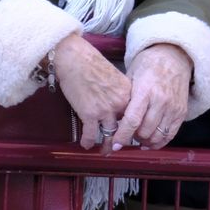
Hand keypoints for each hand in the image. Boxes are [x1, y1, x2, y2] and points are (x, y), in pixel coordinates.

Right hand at [49, 32, 131, 153]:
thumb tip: (118, 107)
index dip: (133, 128)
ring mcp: (105, 110)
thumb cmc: (90, 63)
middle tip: (119, 147)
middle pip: (125, 129)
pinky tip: (86, 145)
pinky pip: (90, 134)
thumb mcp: (114, 77)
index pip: (135, 116)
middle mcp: (120, 103)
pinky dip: (88, 141)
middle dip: (122, 141)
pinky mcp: (89, 114)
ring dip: (106, 146)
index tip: (131, 135)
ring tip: (104, 151)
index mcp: (128, 93)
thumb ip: (120, 93)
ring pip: (109, 135)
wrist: (73, 58)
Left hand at [115, 43, 192, 150]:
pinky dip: (160, 142)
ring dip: (145, 141)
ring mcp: (173, 108)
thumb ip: (124, 96)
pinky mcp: (181, 113)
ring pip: (158, 136)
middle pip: (145, 131)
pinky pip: (171, 134)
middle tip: (124, 138)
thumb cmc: (148, 64)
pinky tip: (150, 142)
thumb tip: (113, 116)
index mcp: (145, 91)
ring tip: (137, 139)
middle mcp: (161, 101)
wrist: (174, 57)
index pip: (132, 120)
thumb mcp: (131, 75)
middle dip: (133, 138)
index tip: (114, 144)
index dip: (122, 135)